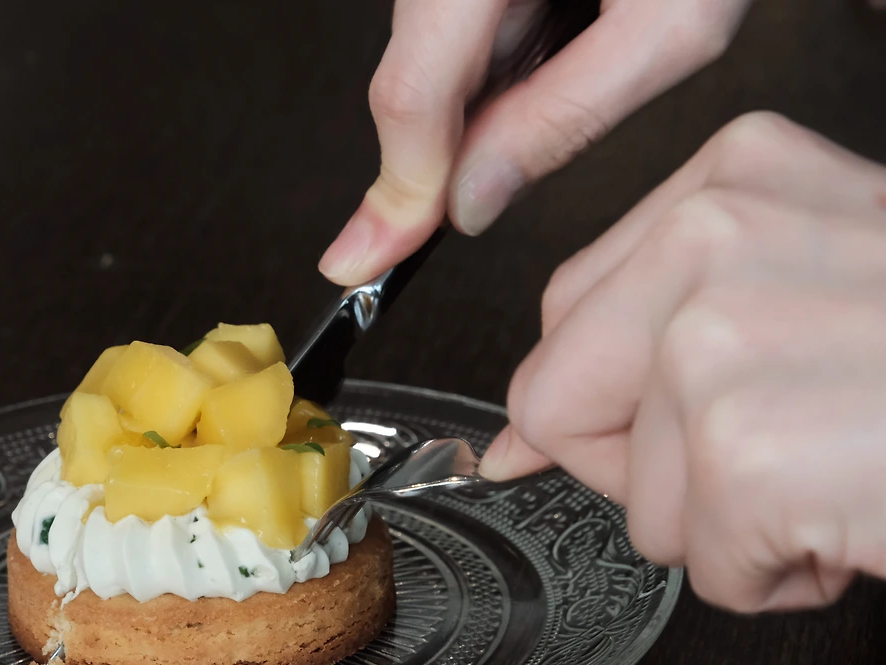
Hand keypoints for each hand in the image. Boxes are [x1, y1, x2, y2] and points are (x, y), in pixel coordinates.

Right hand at [318, 0, 751, 285]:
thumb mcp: (673, 27)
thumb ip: (565, 119)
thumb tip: (474, 199)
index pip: (412, 91)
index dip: (400, 186)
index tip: (373, 255)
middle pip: (411, 76)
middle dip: (450, 146)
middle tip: (492, 188)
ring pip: (430, 57)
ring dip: (485, 97)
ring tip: (576, 51)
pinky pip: (456, 28)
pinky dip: (498, 61)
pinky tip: (558, 32)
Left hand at [479, 112, 885, 612]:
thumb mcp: (802, 294)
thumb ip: (647, 344)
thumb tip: (513, 441)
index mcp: (724, 181)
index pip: (565, 320)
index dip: (617, 398)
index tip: (687, 417)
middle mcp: (708, 235)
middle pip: (557, 404)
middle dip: (651, 465)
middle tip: (773, 447)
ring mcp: (718, 338)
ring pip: (636, 503)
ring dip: (735, 524)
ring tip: (841, 468)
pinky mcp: (747, 448)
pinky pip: (705, 566)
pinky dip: (780, 575)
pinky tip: (856, 513)